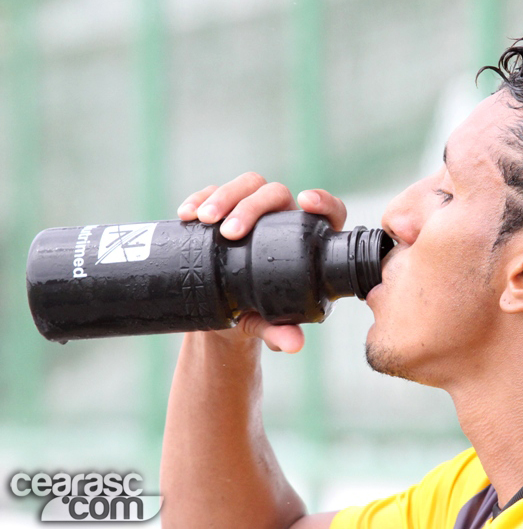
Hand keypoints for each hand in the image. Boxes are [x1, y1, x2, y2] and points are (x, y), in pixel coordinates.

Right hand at [176, 172, 346, 352]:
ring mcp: (253, 211)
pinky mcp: (223, 210)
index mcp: (308, 241)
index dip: (323, 201)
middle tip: (230, 232)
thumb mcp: (268, 323)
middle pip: (275, 194)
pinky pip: (213, 192)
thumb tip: (294, 345)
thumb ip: (281, 331)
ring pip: (247, 186)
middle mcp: (284, 219)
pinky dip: (199, 198)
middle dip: (251, 206)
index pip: (327, 211)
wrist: (224, 313)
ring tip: (204, 220)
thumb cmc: (259, 314)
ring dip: (225, 196)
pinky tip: (186, 214)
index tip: (304, 201)